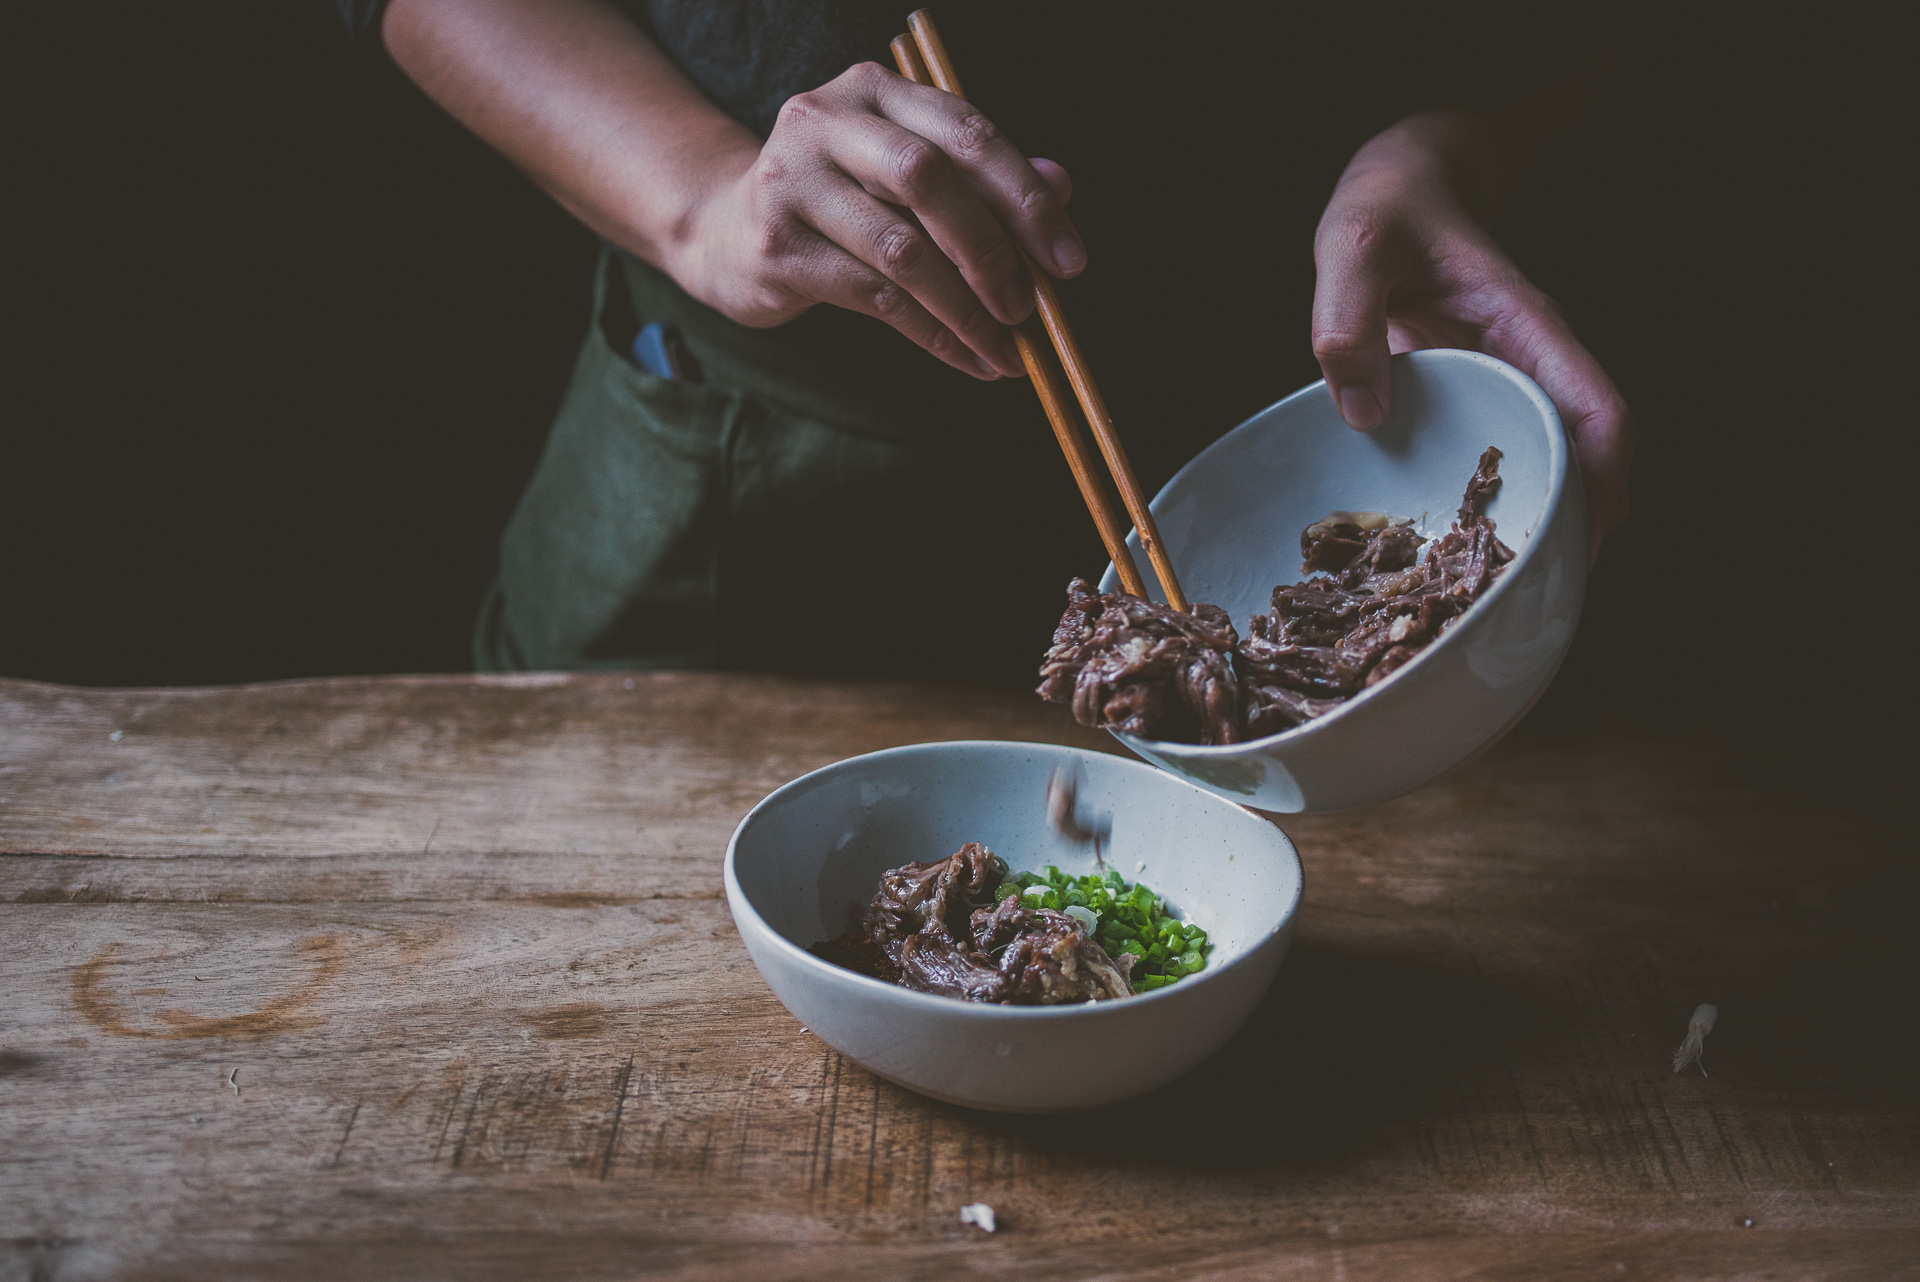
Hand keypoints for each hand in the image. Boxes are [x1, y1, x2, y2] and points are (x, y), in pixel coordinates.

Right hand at [675, 62, 1083, 379]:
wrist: (727, 232)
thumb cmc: (840, 201)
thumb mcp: (906, 175)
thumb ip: (979, 175)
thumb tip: (1060, 186)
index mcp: (874, 91)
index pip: (966, 131)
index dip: (1025, 197)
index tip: (1068, 259)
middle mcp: (827, 121)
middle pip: (930, 180)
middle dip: (993, 251)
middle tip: (1030, 308)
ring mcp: (793, 182)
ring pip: (901, 249)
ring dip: (965, 308)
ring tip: (1005, 348)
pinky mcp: (777, 246)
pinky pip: (875, 298)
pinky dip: (933, 335)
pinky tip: (967, 358)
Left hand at [1311, 114, 1634, 557]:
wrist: (1392, 192)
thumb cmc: (1382, 212)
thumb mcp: (1352, 247)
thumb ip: (1347, 319)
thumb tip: (1363, 413)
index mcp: (1528, 325)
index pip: (1598, 407)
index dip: (1606, 475)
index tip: (1592, 539)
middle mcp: (1531, 362)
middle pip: (1588, 454)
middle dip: (1578, 524)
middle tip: (1540, 596)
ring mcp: (1507, 384)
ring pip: (1550, 463)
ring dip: (1539, 521)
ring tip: (1506, 593)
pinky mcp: (1476, 400)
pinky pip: (1500, 458)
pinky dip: (1491, 504)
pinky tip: (1455, 552)